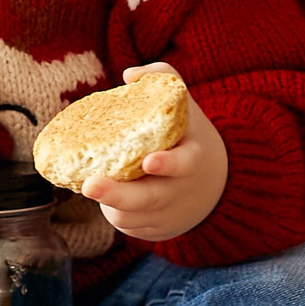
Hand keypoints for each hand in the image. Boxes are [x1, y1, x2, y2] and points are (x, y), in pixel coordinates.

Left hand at [82, 63, 227, 243]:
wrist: (215, 182)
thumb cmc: (188, 135)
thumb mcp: (184, 105)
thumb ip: (163, 78)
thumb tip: (129, 75)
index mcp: (194, 158)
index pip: (185, 163)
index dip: (168, 164)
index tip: (148, 161)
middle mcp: (183, 190)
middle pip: (151, 199)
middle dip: (118, 194)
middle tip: (89, 184)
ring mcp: (171, 214)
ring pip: (133, 217)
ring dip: (110, 202)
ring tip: (93, 183)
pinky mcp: (158, 230)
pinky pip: (130, 227)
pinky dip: (115, 213)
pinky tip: (107, 197)